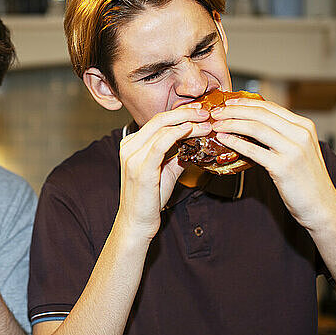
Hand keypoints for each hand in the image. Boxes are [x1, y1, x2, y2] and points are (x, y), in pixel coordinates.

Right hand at [114, 105, 211, 241]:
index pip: (158, 121)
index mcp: (132, 145)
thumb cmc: (149, 199)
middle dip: (185, 113)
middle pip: (159, 120)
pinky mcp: (140, 168)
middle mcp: (129, 147)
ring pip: (162, 129)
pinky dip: (177, 133)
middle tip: (206, 112)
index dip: (180, 114)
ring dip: (187, 123)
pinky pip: (160, 143)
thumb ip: (176, 155)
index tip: (199, 112)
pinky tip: (191, 131)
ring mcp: (132, 157)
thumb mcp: (165, 171)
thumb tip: (195, 144)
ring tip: (206, 123)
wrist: (137, 222)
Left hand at [212, 97, 335, 231]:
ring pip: (255, 128)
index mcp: (304, 126)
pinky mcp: (282, 167)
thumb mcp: (298, 149)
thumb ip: (281, 134)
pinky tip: (224, 140)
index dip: (246, 103)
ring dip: (232, 124)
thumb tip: (251, 124)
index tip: (228, 103)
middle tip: (216, 112)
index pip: (270, 107)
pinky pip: (253, 150)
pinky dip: (236, 143)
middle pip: (260, 114)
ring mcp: (292, 150)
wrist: (319, 204)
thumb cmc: (304, 178)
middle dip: (234, 111)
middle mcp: (300, 134)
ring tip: (217, 125)